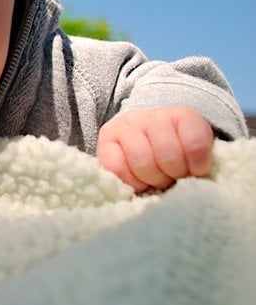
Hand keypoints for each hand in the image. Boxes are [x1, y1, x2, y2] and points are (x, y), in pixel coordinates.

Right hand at [97, 107, 213, 192]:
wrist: (146, 142)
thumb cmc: (176, 154)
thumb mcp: (196, 155)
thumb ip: (201, 166)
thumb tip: (194, 189)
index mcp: (182, 116)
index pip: (195, 144)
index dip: (198, 167)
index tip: (196, 172)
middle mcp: (152, 115)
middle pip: (168, 156)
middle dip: (172, 175)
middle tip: (172, 178)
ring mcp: (126, 126)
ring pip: (142, 162)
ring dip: (151, 179)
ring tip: (154, 180)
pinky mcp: (105, 141)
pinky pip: (116, 167)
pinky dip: (129, 181)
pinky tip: (137, 181)